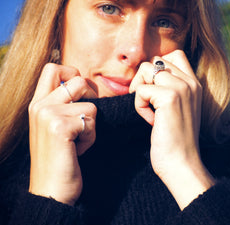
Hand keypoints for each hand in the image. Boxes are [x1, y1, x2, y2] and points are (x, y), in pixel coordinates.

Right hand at [28, 63, 96, 205]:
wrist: (51, 189)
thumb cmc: (59, 158)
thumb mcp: (55, 127)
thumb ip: (62, 105)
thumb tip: (83, 85)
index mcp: (37, 104)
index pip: (53, 68)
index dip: (73, 72)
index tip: (82, 92)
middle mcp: (40, 106)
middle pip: (77, 79)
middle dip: (91, 95)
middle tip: (88, 115)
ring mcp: (48, 115)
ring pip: (91, 105)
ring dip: (91, 125)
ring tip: (78, 141)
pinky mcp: (61, 127)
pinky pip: (92, 121)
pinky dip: (91, 137)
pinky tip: (78, 150)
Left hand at [130, 50, 214, 209]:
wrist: (182, 164)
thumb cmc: (175, 140)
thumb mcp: (178, 109)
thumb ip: (169, 89)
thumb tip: (147, 75)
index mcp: (194, 84)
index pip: (174, 55)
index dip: (157, 69)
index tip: (153, 91)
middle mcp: (190, 82)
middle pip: (156, 60)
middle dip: (144, 79)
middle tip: (148, 102)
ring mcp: (181, 87)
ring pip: (146, 69)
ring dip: (140, 91)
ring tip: (150, 112)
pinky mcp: (169, 97)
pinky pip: (141, 90)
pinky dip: (139, 106)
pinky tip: (151, 122)